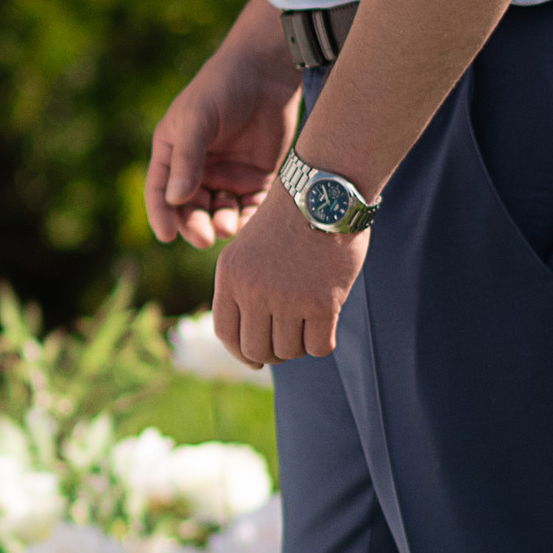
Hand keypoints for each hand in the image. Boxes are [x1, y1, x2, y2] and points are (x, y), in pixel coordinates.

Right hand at [145, 12, 299, 246]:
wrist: (265, 72)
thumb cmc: (221, 89)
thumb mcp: (197, 120)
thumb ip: (188, 159)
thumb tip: (176, 200)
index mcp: (174, 153)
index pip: (161, 192)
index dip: (161, 215)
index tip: (167, 235)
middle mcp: (198, 169)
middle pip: (190, 209)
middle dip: (194, 226)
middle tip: (203, 238)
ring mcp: (228, 175)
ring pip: (220, 213)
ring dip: (222, 224)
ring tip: (228, 227)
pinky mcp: (257, 177)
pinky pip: (251, 207)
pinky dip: (249, 218)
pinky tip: (249, 222)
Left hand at [211, 188, 367, 368]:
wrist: (326, 193)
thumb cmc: (291, 220)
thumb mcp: (250, 248)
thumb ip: (244, 288)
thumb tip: (253, 344)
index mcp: (230, 275)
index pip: (226, 333)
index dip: (240, 353)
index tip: (255, 360)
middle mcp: (253, 291)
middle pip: (256, 350)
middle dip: (272, 354)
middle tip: (288, 343)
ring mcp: (287, 299)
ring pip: (289, 351)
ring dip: (300, 345)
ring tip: (309, 324)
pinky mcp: (322, 304)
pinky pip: (319, 347)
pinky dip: (323, 342)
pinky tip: (327, 324)